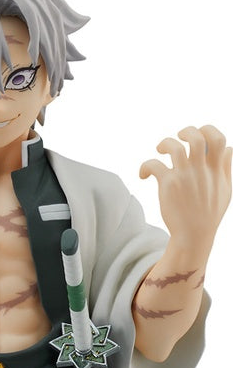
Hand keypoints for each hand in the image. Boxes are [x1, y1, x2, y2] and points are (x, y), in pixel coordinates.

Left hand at [140, 125, 231, 254]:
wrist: (193, 237)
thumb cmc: (209, 214)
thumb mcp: (225, 190)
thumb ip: (226, 168)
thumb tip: (228, 149)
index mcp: (215, 170)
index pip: (219, 139)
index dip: (208, 130)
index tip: (200, 136)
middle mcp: (200, 171)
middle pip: (196, 137)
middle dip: (186, 131)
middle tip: (179, 137)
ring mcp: (184, 177)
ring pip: (173, 147)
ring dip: (164, 143)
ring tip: (160, 149)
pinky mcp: (168, 185)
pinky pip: (153, 165)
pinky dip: (145, 166)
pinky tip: (144, 175)